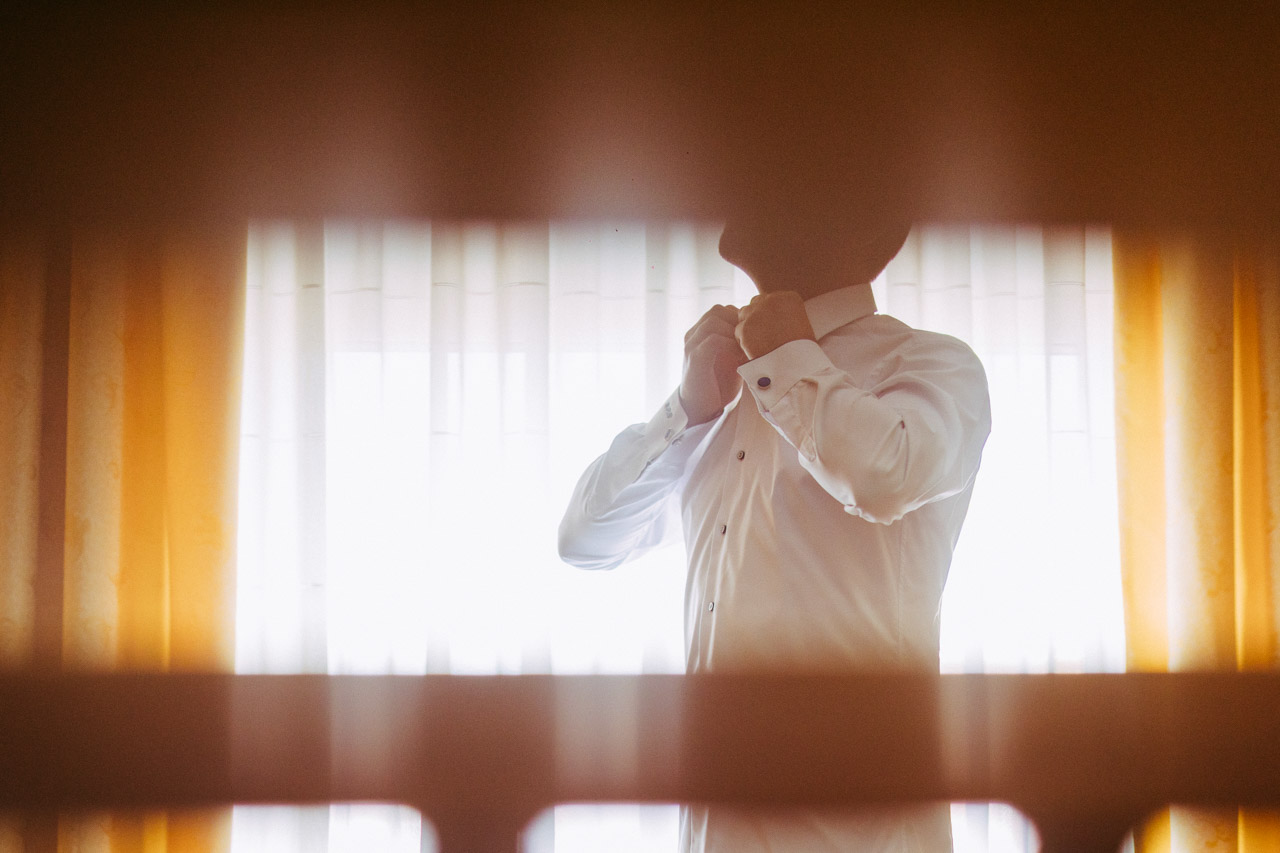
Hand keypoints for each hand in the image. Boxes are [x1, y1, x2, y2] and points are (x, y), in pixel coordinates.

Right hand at [680, 304, 748, 424]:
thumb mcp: (732, 357)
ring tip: (746, 348)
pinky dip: (730, 345)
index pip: (722, 310)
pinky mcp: (695, 359)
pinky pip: (713, 340)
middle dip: (738, 322)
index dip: (740, 318)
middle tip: (753, 339)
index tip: (755, 334)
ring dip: (734, 332)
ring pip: (714, 321)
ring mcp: (692, 345)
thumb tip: (765, 329)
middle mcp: (693, 334)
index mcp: (701, 332)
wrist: (703, 409)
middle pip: (717, 310)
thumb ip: (739, 342)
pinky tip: (740, 358)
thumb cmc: (720, 384)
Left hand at [734, 291, 815, 359]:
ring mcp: (756, 313)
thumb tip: (768, 319)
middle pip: (755, 303)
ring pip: (744, 315)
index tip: (773, 327)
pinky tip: (755, 351)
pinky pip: (738, 332)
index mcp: (789, 297)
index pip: (770, 299)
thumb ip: (784, 315)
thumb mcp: (800, 324)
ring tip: (759, 344)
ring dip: (748, 327)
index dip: (769, 314)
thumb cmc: (803, 351)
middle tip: (762, 335)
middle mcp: (772, 300)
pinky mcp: (745, 327)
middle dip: (757, 317)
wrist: (797, 366)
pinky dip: (744, 342)